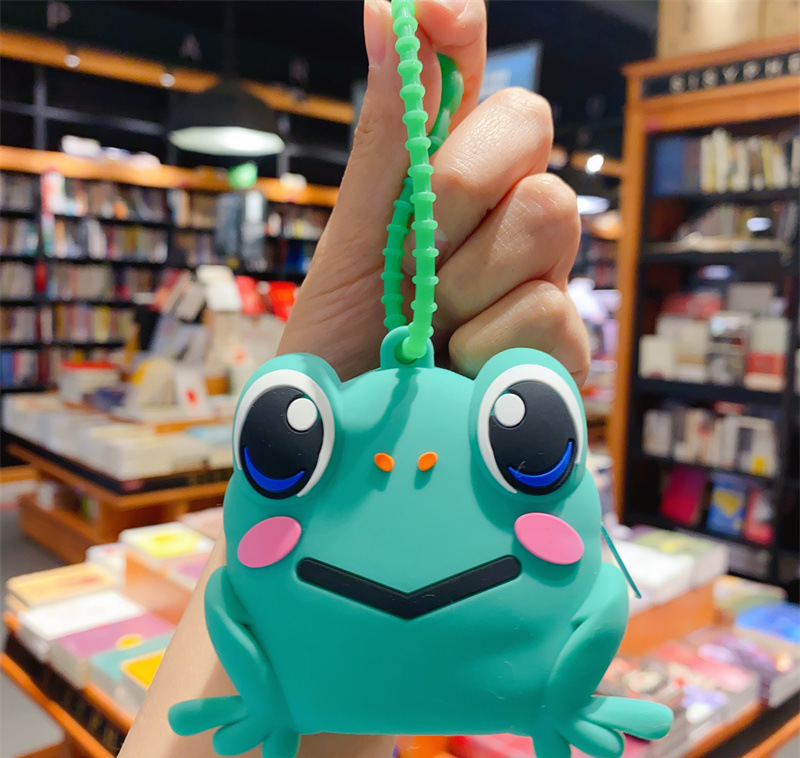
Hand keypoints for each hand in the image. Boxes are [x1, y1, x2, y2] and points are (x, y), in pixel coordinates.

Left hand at [279, 0, 588, 386]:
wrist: (360, 441)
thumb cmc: (345, 337)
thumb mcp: (356, 237)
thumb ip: (387, 137)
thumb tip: (384, 7)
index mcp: (448, 178)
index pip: (472, 79)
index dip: (456, 32)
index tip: (438, 10)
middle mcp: (503, 214)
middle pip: (530, 126)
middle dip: (460, 186)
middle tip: (416, 254)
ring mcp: (539, 277)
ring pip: (547, 215)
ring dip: (466, 281)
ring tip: (431, 330)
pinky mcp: (561, 348)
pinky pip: (550, 310)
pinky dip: (488, 344)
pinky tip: (463, 369)